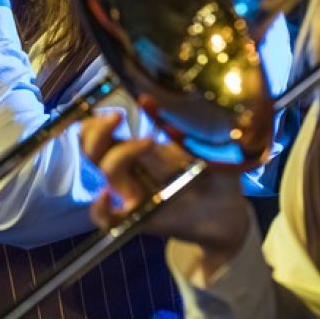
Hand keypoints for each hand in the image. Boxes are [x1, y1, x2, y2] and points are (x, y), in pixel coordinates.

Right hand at [80, 110, 249, 268]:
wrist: (227, 213)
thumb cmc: (214, 174)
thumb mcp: (200, 144)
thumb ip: (179, 124)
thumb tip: (151, 99)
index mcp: (137, 150)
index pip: (99, 133)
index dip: (96, 122)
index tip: (115, 111)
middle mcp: (129, 171)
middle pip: (93, 150)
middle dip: (98, 132)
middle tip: (118, 116)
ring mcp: (131, 194)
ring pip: (106, 173)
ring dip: (120, 154)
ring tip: (151, 141)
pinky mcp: (137, 219)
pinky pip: (106, 219)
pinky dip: (100, 208)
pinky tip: (106, 197)